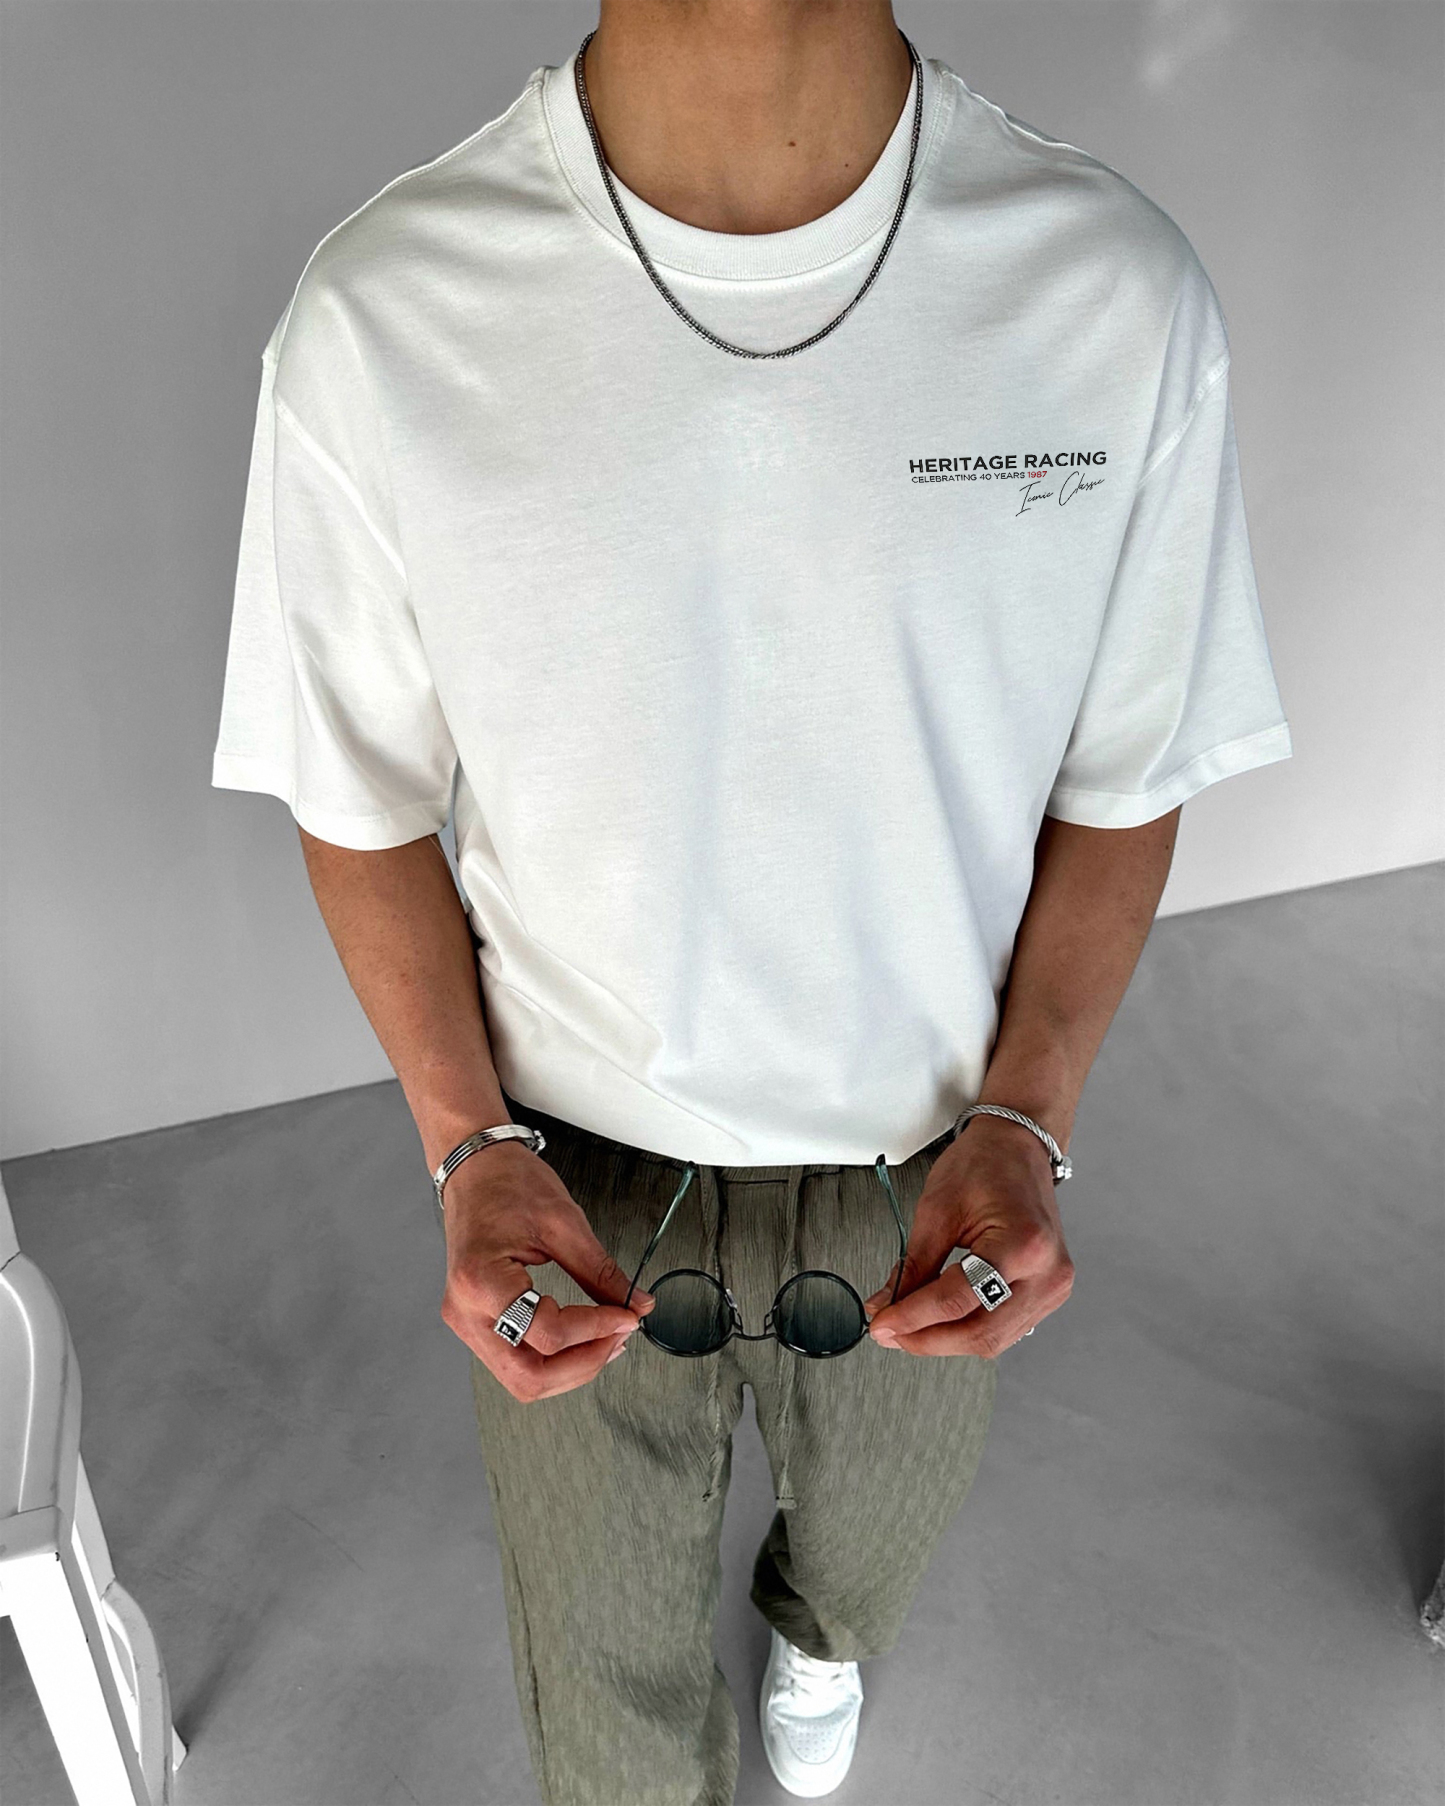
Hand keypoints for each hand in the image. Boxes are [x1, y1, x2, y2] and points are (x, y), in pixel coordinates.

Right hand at [439, 1141, 654, 1400]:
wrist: (476, 1169)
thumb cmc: (507, 1184)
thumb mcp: (563, 1222)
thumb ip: (601, 1271)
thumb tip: (636, 1304)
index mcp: (481, 1282)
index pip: (547, 1333)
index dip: (596, 1329)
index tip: (627, 1316)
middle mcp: (466, 1312)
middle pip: (529, 1377)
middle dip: (583, 1364)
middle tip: (620, 1336)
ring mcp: (467, 1321)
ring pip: (523, 1379)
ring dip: (570, 1368)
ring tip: (606, 1339)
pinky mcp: (477, 1322)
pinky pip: (517, 1359)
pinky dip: (554, 1357)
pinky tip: (581, 1338)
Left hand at [862, 1117, 1073, 1356]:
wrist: (1017, 1148)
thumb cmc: (986, 1164)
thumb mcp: (936, 1210)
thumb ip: (912, 1266)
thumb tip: (887, 1305)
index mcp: (1023, 1244)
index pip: (958, 1300)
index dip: (913, 1318)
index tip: (882, 1324)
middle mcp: (1048, 1272)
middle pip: (979, 1332)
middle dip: (927, 1338)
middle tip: (889, 1331)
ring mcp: (1053, 1287)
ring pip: (992, 1340)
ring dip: (944, 1340)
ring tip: (909, 1325)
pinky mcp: (1048, 1294)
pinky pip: (1004, 1330)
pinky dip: (967, 1329)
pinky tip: (940, 1319)